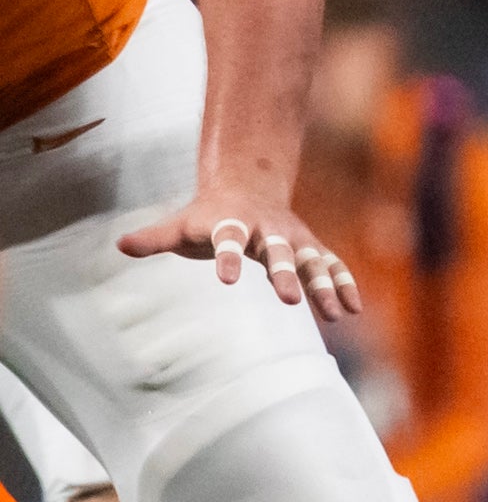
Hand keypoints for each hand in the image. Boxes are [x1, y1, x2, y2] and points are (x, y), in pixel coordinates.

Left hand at [118, 190, 358, 321]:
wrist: (248, 186)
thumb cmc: (208, 215)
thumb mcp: (180, 223)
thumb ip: (154, 238)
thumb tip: (120, 245)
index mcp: (233, 222)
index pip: (229, 239)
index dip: (227, 258)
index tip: (225, 280)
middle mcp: (268, 229)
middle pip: (278, 251)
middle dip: (286, 275)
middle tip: (289, 301)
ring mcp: (294, 238)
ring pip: (313, 261)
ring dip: (324, 287)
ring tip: (335, 316)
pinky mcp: (311, 248)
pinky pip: (332, 265)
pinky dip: (344, 284)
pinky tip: (353, 309)